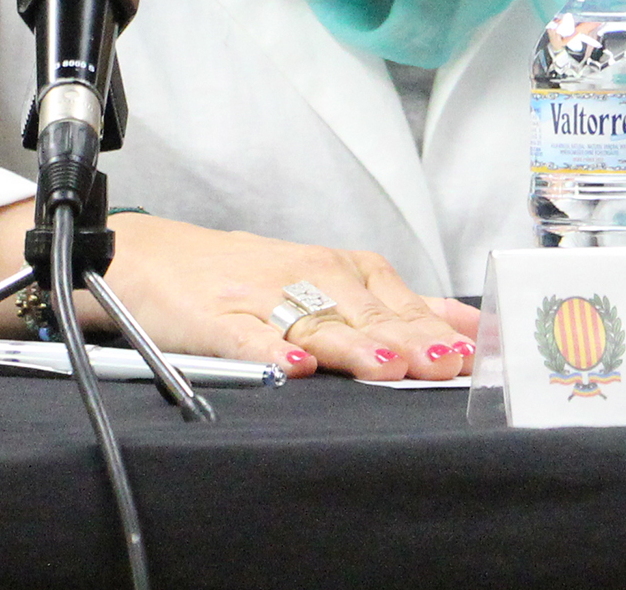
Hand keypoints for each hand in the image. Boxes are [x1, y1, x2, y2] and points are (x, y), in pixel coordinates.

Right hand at [0, 205, 480, 380]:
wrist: (149, 256)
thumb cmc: (244, 276)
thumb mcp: (323, 282)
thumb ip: (389, 308)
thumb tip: (463, 331)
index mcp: (337, 268)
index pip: (396, 298)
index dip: (435, 325)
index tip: (475, 351)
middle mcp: (305, 276)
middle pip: (365, 312)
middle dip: (409, 339)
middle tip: (446, 364)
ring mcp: (257, 297)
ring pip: (314, 322)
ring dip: (353, 345)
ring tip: (387, 367)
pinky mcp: (211, 317)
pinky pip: (242, 336)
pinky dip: (267, 352)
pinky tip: (291, 368)